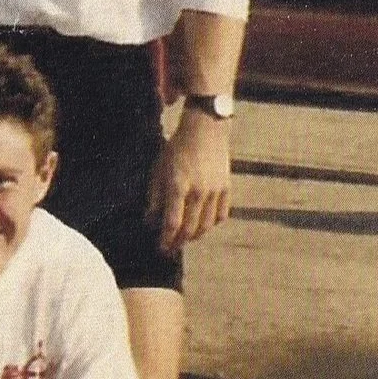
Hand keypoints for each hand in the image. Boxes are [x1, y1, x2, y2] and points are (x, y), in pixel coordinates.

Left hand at [148, 107, 231, 253]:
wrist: (205, 130)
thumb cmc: (176, 149)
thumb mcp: (159, 170)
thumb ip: (155, 197)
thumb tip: (150, 222)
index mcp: (178, 187)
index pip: (172, 223)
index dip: (165, 240)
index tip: (160, 248)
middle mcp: (199, 192)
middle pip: (189, 229)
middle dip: (178, 242)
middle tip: (170, 249)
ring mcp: (215, 191)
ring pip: (206, 226)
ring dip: (194, 236)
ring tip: (184, 239)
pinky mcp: (227, 189)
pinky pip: (221, 215)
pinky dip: (211, 224)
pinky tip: (202, 225)